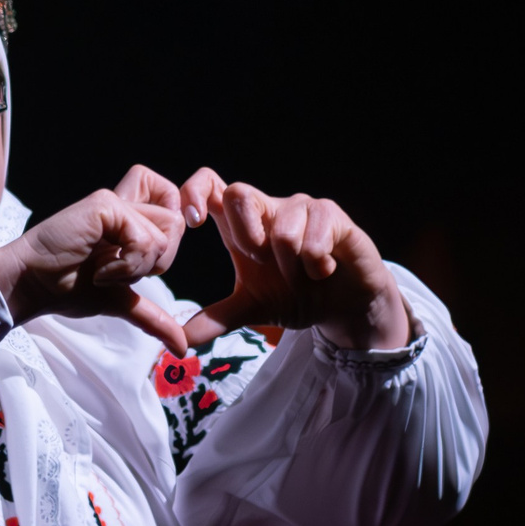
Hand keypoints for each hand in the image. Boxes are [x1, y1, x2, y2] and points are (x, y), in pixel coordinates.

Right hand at [0, 167, 190, 353]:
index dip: (173, 237)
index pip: (176, 213)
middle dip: (156, 261)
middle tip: (119, 272)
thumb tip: (182, 347)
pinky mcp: (105, 205)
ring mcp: (115, 204)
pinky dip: (126, 266)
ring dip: (137, 266)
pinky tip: (98, 270)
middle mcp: (124, 207)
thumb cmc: (66, 288)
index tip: (149, 264)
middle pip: (177, 224)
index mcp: (129, 221)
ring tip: (104, 272)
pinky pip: (144, 238)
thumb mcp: (120, 301)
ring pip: (165, 233)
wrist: (32, 285)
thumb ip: (152, 317)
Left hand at [177, 173, 411, 350]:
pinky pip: (313, 240)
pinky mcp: (330, 214)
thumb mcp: (252, 309)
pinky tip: (324, 271)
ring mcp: (300, 207)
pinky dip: (315, 266)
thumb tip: (181, 340)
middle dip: (247, 239)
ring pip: (281, 231)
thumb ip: (216, 320)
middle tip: (262, 263)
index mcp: (242, 224)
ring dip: (290, 268)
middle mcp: (267, 208)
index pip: (209, 185)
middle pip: (238, 193)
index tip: (194, 223)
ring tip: (302, 276)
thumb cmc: (297, 295)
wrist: (344, 305)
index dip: (193, 193)